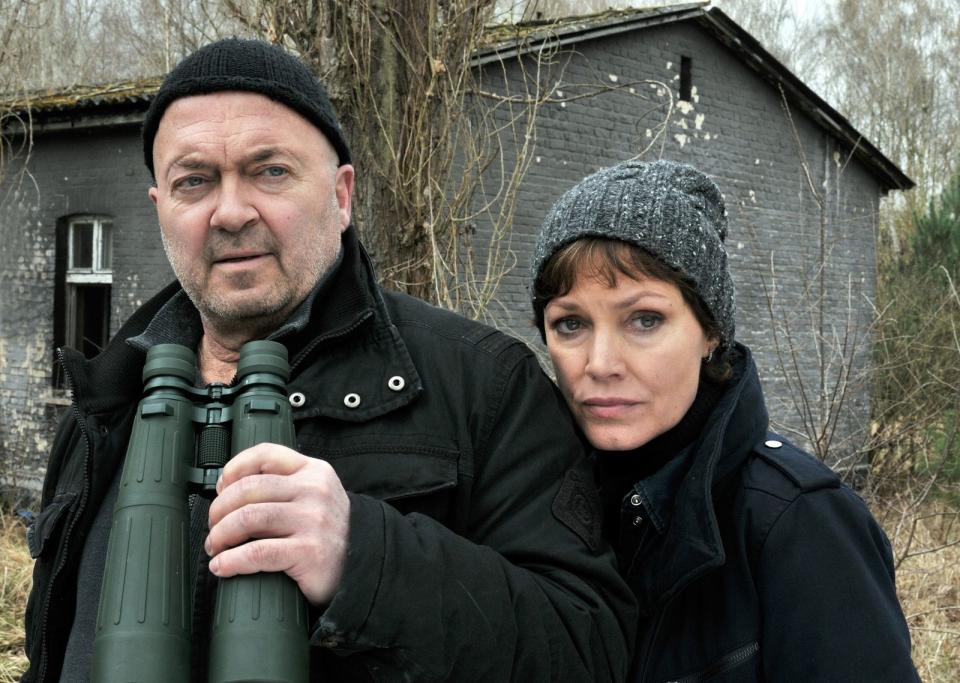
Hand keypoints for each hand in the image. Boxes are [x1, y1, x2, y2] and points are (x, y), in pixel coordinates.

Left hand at [205, 443, 349, 605]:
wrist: (363, 567)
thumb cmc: (329, 533)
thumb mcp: (316, 495)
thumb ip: (285, 484)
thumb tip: (230, 487)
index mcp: (314, 471)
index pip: (265, 454)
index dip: (234, 468)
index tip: (221, 487)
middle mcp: (315, 491)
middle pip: (249, 488)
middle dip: (219, 510)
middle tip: (213, 528)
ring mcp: (313, 520)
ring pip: (248, 518)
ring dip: (221, 535)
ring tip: (216, 548)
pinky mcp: (309, 551)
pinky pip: (257, 553)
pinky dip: (232, 561)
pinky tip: (223, 566)